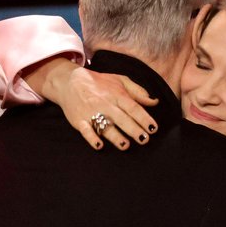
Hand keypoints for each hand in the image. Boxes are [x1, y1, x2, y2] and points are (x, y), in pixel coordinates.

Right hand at [40, 61, 158, 150]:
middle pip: (122, 119)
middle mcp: (105, 104)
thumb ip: (138, 92)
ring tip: (125, 145)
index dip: (144, 118)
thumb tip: (155, 102)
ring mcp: (91, 112)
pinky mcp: (79, 120)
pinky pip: (86, 130)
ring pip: (105, 126)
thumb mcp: (120, 80)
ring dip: (116, 137)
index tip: (153, 129)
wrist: (70, 81)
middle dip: (134, 130)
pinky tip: (99, 146)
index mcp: (117, 95)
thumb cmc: (99, 83)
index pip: (133, 108)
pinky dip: (92, 138)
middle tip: (144, 140)